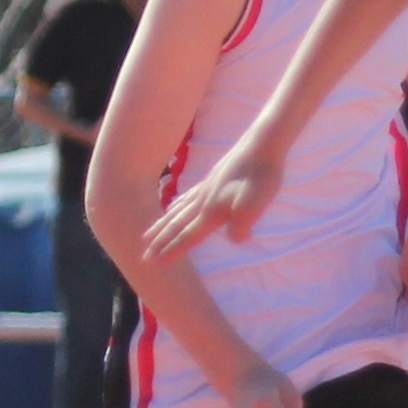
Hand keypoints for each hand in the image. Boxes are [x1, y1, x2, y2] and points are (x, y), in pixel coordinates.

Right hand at [154, 158, 274, 253]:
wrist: (263, 144)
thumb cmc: (261, 176)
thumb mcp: (256, 205)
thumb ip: (241, 225)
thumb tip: (235, 239)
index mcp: (212, 211)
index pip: (187, 236)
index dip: (171, 251)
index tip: (154, 263)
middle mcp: (204, 201)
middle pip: (176, 225)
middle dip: (159, 242)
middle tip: (144, 257)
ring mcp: (206, 188)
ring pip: (178, 211)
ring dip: (163, 225)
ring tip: (148, 234)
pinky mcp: (212, 179)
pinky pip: (187, 197)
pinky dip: (176, 206)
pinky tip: (172, 206)